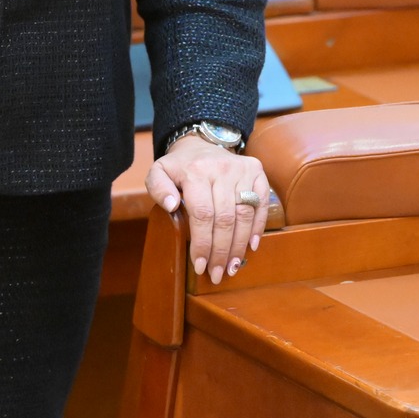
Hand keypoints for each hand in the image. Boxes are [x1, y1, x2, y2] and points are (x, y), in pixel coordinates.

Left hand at [146, 135, 270, 285]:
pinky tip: (251, 247)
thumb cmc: (179, 167)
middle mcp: (221, 169)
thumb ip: (158, 188)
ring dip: (239, 246)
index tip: (200, 265)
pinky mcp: (256, 171)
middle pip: (225, 219)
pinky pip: (260, 204)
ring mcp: (241, 170)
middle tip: (217, 274)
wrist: (201, 143)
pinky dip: (258, 227)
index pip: (202, 214)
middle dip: (221, 251)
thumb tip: (171, 207)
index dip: (203, 243)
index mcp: (195, 171)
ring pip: (244, 214)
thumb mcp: (158, 172)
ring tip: (232, 267)